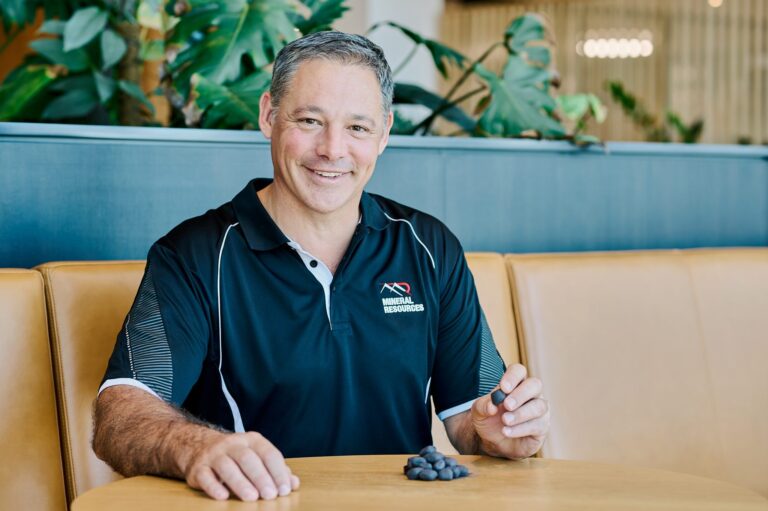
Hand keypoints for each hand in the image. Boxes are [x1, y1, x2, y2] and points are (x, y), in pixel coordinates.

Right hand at [183, 430, 299, 500]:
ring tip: (252, 498)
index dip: (278, 472)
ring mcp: (214, 455)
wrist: (199, 447)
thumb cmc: (236, 457)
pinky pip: (205, 477)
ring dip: (240, 482)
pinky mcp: (198, 468)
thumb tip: (294, 484)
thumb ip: (275, 470)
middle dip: (261, 477)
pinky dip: (214, 487)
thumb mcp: (257, 457)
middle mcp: (233, 444)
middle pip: (248, 459)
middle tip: (270, 495)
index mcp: (252, 440)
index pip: (269, 453)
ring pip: (227, 467)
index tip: (285, 489)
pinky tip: (223, 496)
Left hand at [470, 364, 549, 458]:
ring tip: (505, 421)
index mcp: (515, 383)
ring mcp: (539, 410)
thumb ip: (483, 406)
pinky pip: (539, 425)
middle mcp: (530, 394)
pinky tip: (507, 432)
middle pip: (535, 385)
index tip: (503, 388)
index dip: (513, 377)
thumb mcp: (479, 412)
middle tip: (507, 405)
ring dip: (521, 414)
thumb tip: (492, 405)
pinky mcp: (542, 427)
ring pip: (539, 406)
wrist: (492, 441)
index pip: (519, 371)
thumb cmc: (489, 419)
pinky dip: (521, 429)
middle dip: (521, 394)